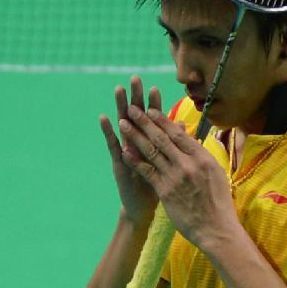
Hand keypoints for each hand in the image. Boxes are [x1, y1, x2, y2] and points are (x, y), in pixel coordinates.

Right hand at [99, 76, 159, 227]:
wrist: (144, 209)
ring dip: (121, 108)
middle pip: (138, 117)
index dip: (154, 105)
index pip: (153, 121)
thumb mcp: (168, 163)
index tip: (155, 86)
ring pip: (123, 126)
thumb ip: (172, 143)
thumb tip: (182, 125)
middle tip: (135, 78)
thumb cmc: (158, 186)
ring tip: (118, 89)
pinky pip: (114, 146)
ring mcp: (127, 152)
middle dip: (136, 98)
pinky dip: (109, 132)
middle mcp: (137, 144)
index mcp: (150, 144)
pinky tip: (104, 117)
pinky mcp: (119, 163)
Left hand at [118, 103, 237, 249]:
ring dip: (135, 136)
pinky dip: (135, 160)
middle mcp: (188, 164)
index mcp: (203, 158)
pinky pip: (147, 172)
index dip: (162, 121)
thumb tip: (191, 140)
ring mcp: (176, 177)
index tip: (151, 110)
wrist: (216, 229)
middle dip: (144, 122)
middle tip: (132, 109)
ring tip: (123, 123)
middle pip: (162, 138)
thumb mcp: (216, 174)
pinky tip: (124, 151)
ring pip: (152, 152)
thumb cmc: (219, 203)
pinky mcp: (165, 192)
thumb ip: (201, 156)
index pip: (179, 134)